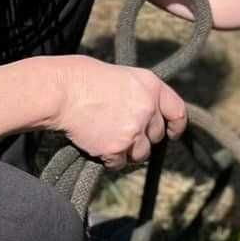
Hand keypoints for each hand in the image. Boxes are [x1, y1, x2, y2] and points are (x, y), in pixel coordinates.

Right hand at [37, 55, 186, 169]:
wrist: (61, 92)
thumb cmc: (85, 80)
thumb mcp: (122, 77)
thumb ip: (140, 96)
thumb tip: (149, 117)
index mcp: (151, 86)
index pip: (178, 111)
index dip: (176, 126)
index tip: (171, 134)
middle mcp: (148, 108)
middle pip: (155, 136)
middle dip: (141, 138)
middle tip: (119, 131)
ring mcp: (133, 130)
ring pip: (140, 154)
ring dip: (126, 151)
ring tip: (105, 136)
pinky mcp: (116, 148)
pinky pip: (118, 163)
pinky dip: (108, 158)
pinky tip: (96, 143)